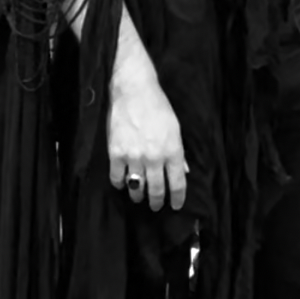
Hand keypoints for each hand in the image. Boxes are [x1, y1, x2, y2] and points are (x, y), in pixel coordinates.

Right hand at [108, 57, 186, 211]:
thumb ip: (179, 152)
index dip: (178, 198)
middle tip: (156, 206)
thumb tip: (183, 170)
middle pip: (157, 190)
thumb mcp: (176, 128)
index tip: (176, 205)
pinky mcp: (116, 154)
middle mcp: (154, 157)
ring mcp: (134, 157)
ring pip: (136, 187)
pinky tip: (123, 184)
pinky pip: (117, 178)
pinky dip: (120, 184)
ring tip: (139, 197)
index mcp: (173, 150)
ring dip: (138, 196)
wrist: (134, 91)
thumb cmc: (158, 107)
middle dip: (157, 201)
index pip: (178, 183)